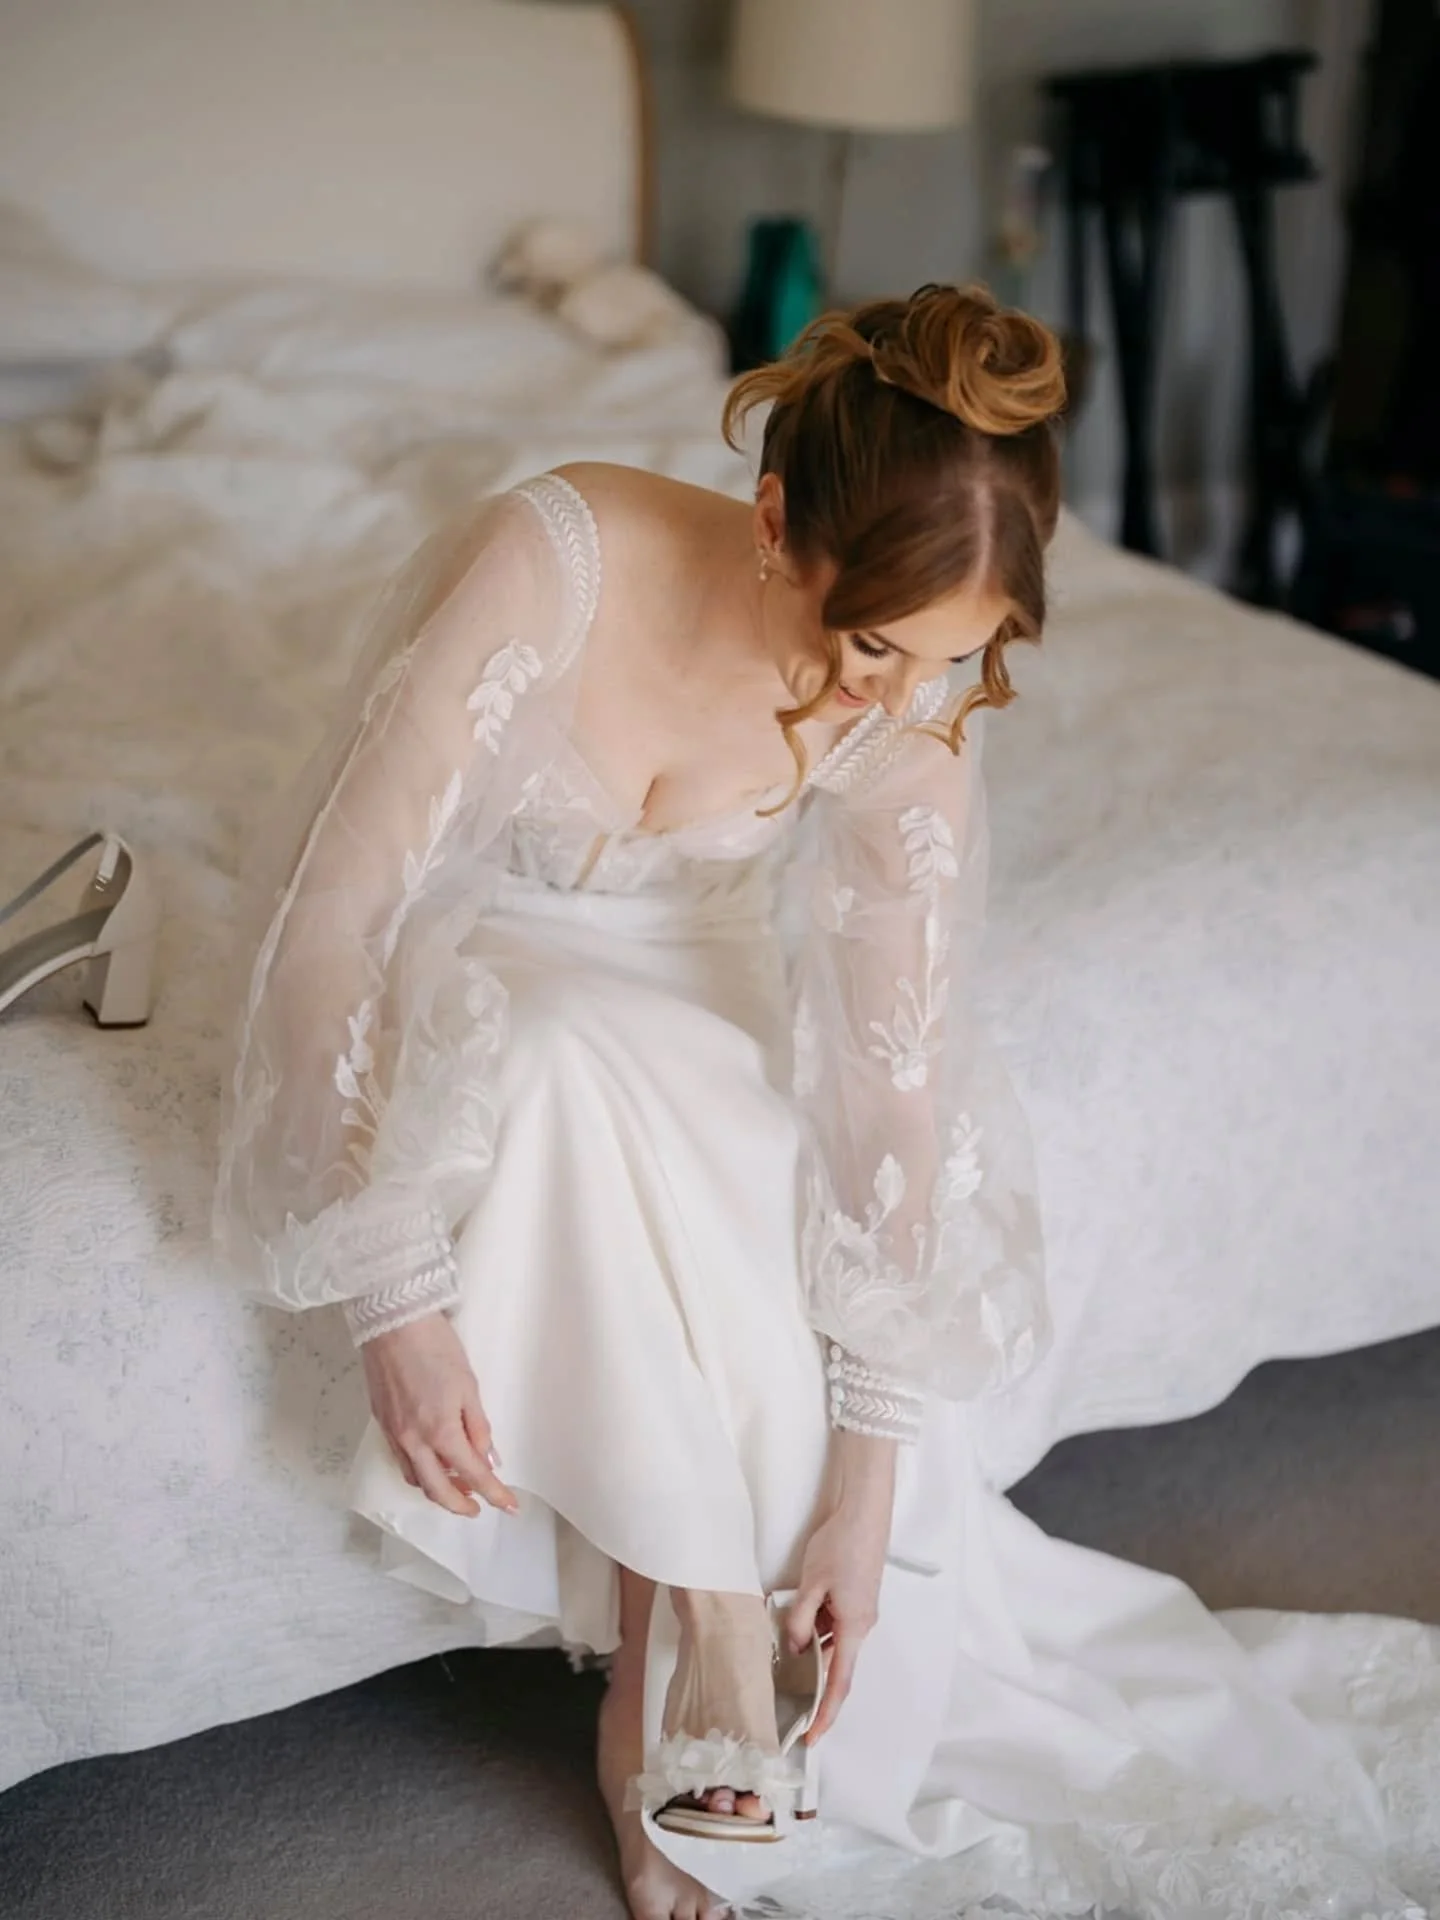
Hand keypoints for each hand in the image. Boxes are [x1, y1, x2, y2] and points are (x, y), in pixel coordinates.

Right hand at [360, 1313, 517, 1517]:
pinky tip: (432, 1462)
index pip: (473, 1474)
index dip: (494, 1493)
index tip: (509, 1506)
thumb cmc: (435, 1346)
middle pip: (438, 1490)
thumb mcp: (468, 1385)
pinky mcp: (382, 1424)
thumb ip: (478, 1426)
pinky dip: (420, 1471)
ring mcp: (394, 1434)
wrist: (393, 1323)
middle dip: (461, 1505)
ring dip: (439, 1489)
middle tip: (479, 1507)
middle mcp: (414, 1441)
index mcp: (441, 1431)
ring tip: (459, 1484)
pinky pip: (402, 1461)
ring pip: (416, 1479)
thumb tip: (488, 1457)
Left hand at [784, 1432, 896, 1741]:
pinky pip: (835, 1625)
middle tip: (786, 1702)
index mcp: (854, 1627)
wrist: (864, 1512)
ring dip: (812, 1650)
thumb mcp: (811, 1584)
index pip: (839, 1683)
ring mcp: (861, 1611)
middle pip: (836, 1664)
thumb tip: (795, 1651)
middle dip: (813, 1684)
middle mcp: (862, 1625)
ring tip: (783, 1653)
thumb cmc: (840, 1546)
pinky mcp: (857, 1598)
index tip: (811, 1739)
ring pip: (833, 1642)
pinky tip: (797, 1621)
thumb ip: (801, 1621)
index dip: (825, 1714)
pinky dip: (817, 1630)